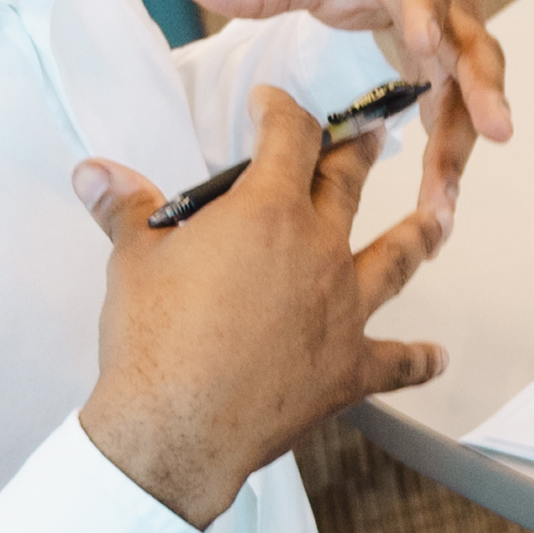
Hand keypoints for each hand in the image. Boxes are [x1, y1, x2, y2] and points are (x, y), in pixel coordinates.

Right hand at [71, 90, 446, 525]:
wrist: (175, 429)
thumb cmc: (153, 339)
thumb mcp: (131, 259)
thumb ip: (125, 207)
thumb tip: (92, 172)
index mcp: (268, 212)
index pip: (289, 137)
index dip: (282, 110)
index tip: (272, 103)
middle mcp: (319, 251)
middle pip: (348, 185)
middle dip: (357, 151)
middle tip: (370, 133)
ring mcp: (344, 310)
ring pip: (397, 259)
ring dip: (421, 233)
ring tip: (441, 215)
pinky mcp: (350, 369)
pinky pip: (397, 361)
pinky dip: (419, 360)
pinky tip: (438, 357)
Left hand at [181, 0, 512, 241]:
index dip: (427, 16)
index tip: (425, 40)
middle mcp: (450, 16)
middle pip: (476, 55)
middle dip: (484, 92)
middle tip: (496, 128)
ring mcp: (461, 55)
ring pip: (474, 103)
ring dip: (463, 153)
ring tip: (445, 205)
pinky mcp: (461, 87)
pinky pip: (460, 129)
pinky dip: (450, 170)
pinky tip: (435, 216)